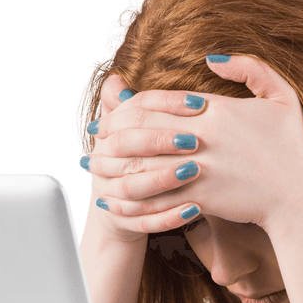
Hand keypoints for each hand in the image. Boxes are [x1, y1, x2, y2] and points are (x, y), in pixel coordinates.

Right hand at [82, 74, 207, 242]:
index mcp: (108, 133)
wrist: (124, 206)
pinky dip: (169, 215)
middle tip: (195, 140)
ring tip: (196, 172)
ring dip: (164, 179)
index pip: (132, 110)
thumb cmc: (140, 157)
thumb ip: (132, 105)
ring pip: (133, 187)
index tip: (200, 104)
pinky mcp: (123, 221)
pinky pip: (144, 221)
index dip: (165, 104)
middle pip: (126, 147)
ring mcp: (110, 194)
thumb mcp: (135, 129)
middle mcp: (102, 162)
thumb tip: (117, 81)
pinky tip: (196, 208)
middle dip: (159, 142)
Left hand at [86, 55, 302, 237]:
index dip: (131, 104)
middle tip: (94, 135)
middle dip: (112, 131)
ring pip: (143, 161)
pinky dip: (131, 197)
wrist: (300, 199)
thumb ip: (250, 68)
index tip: (114, 109)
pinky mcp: (199, 197)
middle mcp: (203, 136)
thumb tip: (212, 57)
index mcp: (217, 109)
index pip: (159, 100)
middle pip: (142, 128)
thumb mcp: (283, 97)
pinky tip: (114, 199)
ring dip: (114, 164)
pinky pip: (154, 196)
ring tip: (94, 167)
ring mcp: (199, 168)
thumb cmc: (293, 149)